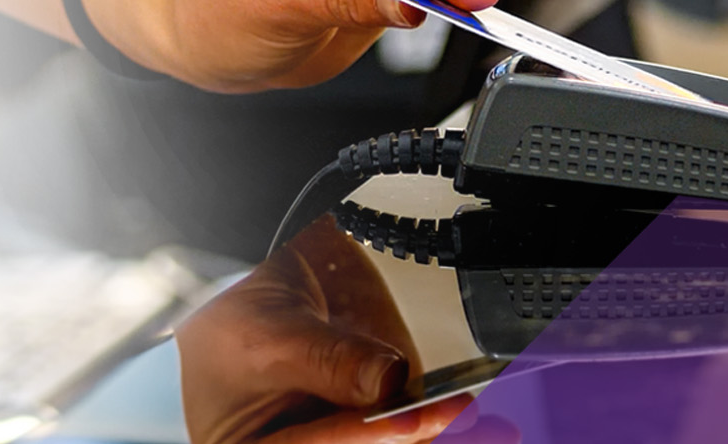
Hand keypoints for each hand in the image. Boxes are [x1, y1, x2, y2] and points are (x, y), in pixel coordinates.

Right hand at [176, 216, 512, 443]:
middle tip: (454, 419)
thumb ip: (326, 359)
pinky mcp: (379, 424)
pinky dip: (449, 428)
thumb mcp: (267, 335)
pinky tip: (486, 426)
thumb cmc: (236, 327)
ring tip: (491, 431)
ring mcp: (344, 437)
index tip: (408, 418)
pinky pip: (416, 433)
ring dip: (443, 437)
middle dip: (412, 440)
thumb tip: (386, 379)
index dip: (364, 436)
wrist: (262, 298)